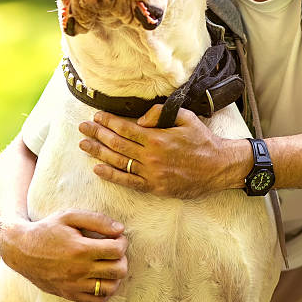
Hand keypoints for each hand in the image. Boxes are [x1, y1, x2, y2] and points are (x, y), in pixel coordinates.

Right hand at [0, 209, 127, 301]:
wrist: (22, 250)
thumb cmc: (47, 229)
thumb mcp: (70, 216)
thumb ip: (97, 220)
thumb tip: (120, 229)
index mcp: (80, 249)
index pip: (116, 250)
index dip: (122, 242)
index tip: (117, 237)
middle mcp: (79, 271)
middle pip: (118, 270)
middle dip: (122, 258)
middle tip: (114, 250)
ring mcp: (74, 286)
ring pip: (110, 288)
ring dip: (115, 275)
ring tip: (108, 263)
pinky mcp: (69, 295)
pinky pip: (96, 301)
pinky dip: (104, 291)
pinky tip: (99, 278)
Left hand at [78, 105, 233, 197]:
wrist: (219, 167)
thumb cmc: (203, 140)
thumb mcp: (186, 118)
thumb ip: (161, 114)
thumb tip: (140, 119)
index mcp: (157, 138)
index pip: (125, 128)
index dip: (108, 122)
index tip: (96, 116)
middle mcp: (151, 156)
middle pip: (116, 144)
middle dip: (97, 134)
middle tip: (82, 127)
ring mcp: (152, 174)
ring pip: (119, 162)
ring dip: (98, 153)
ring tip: (84, 145)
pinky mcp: (154, 188)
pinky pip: (128, 182)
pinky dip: (111, 175)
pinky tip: (98, 169)